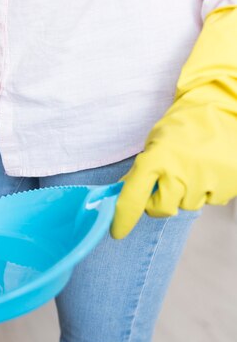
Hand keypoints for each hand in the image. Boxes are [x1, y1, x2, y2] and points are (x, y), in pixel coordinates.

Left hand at [111, 6, 236, 238]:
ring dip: (184, 193)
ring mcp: (207, 180)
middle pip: (160, 209)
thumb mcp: (153, 144)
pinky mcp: (229, 184)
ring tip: (192, 167)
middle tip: (163, 182)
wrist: (222, 110)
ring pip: (186, 205)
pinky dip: (207, 189)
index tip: (117, 231)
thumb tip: (123, 194)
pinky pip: (210, 200)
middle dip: (157, 201)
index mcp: (156, 160)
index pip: (132, 199)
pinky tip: (208, 169)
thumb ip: (140, 170)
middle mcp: (180, 173)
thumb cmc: (182, 127)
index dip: (122, 219)